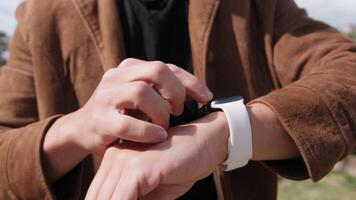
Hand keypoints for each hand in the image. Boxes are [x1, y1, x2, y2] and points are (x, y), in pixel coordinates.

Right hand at [42, 58, 211, 181]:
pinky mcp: (99, 120)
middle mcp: (116, 77)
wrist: (83, 130)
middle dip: (175, 91)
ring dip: (161, 111)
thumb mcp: (141, 98)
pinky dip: (147, 131)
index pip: (165, 66)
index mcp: (129, 68)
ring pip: (141, 91)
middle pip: (155, 70)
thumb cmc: (122, 115)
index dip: (190, 81)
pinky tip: (159, 137)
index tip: (206, 97)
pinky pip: (127, 123)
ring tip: (165, 126)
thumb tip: (198, 95)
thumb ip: (161, 92)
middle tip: (179, 110)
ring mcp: (105, 97)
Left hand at [85, 111, 228, 199]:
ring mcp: (124, 161)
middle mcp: (113, 158)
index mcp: (114, 161)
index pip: (96, 196)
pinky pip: (122, 199)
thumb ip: (134, 199)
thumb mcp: (152, 192)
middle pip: (97, 198)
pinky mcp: (137, 168)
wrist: (206, 142)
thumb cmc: (181, 167)